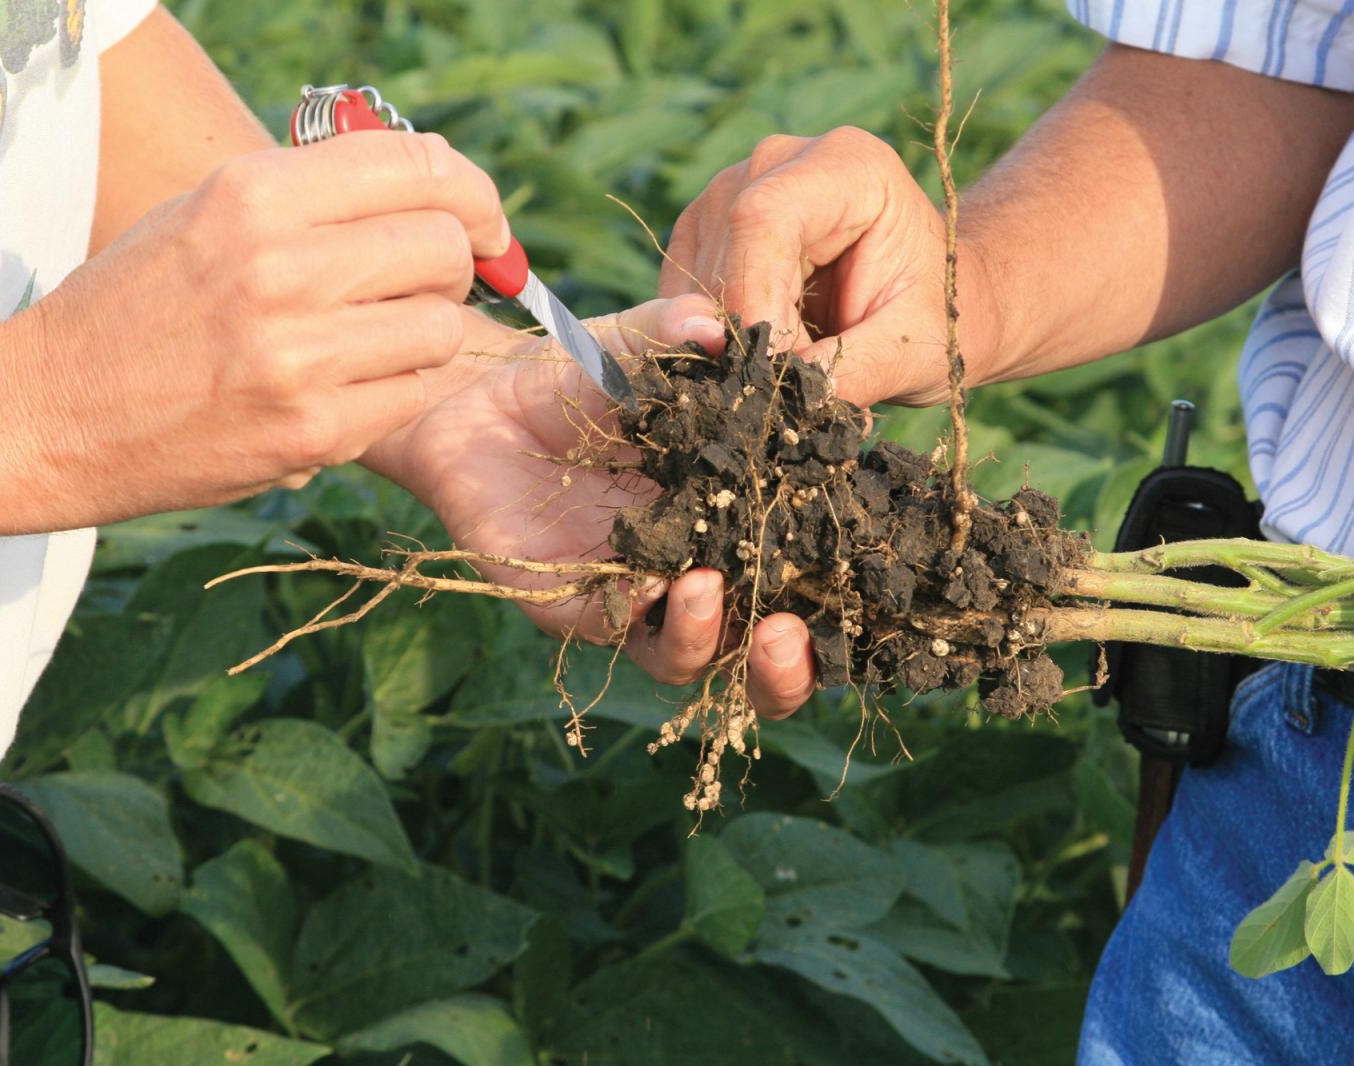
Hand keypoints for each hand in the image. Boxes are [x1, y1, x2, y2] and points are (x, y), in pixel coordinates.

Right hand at [0, 132, 509, 534]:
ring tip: (370, 340)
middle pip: (444, 248)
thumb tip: (441, 190)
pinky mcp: (312, 431)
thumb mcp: (211, 211)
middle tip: (418, 286)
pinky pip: (411, 396)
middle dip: (452, 267)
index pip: (417, 167)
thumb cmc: (144, 304)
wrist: (55, 411)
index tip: (484, 223)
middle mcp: (280, 267)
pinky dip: (395, 392)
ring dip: (426, 334)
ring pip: (443, 329)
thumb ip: (318, 193)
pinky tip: (344, 388)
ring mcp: (298, 355)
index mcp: (254, 194)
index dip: (474, 193)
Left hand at [366, 299, 819, 705]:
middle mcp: (700, 574)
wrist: (487, 398)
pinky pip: (619, 632)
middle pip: (757, 656)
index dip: (838, 598)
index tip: (865, 578)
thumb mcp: (646, 346)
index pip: (802, 581)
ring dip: (715, 641)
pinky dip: (647, 620)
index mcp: (740, 524)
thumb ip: (684, 333)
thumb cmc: (589, 376)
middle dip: (785, 667)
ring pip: (692, 660)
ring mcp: (640, 596)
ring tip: (721, 597)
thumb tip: (724, 332)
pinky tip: (663, 585)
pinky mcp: (576, 606)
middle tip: (791, 634)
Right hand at [660, 126, 996, 408]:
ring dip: (732, 344)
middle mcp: (778, 162)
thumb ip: (856, 368)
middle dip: (746, 336)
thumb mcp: (916, 349)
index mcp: (847, 165)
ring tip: (797, 366)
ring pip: (694, 282)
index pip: (763, 218)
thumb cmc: (935, 317)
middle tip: (794, 390)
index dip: (753, 301)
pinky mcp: (705, 232)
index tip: (772, 372)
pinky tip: (769, 354)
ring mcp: (732, 191)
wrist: (925, 305)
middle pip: (722, 252)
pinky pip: (682, 298)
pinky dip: (716, 342)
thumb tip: (789, 392)